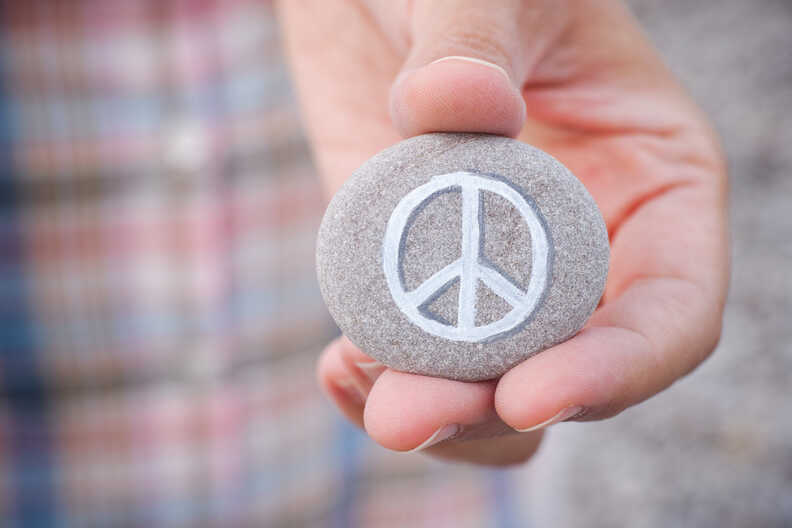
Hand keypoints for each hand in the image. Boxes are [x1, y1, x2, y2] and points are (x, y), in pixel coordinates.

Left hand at [277, 0, 728, 465]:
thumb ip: (471, 41)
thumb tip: (456, 110)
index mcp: (650, 185)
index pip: (669, 313)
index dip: (616, 370)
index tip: (529, 394)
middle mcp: (582, 247)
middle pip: (568, 371)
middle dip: (491, 410)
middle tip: (402, 416)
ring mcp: (497, 269)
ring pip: (495, 389)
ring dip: (436, 412)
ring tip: (360, 382)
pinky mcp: (418, 273)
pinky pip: (418, 358)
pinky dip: (382, 381)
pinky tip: (338, 364)